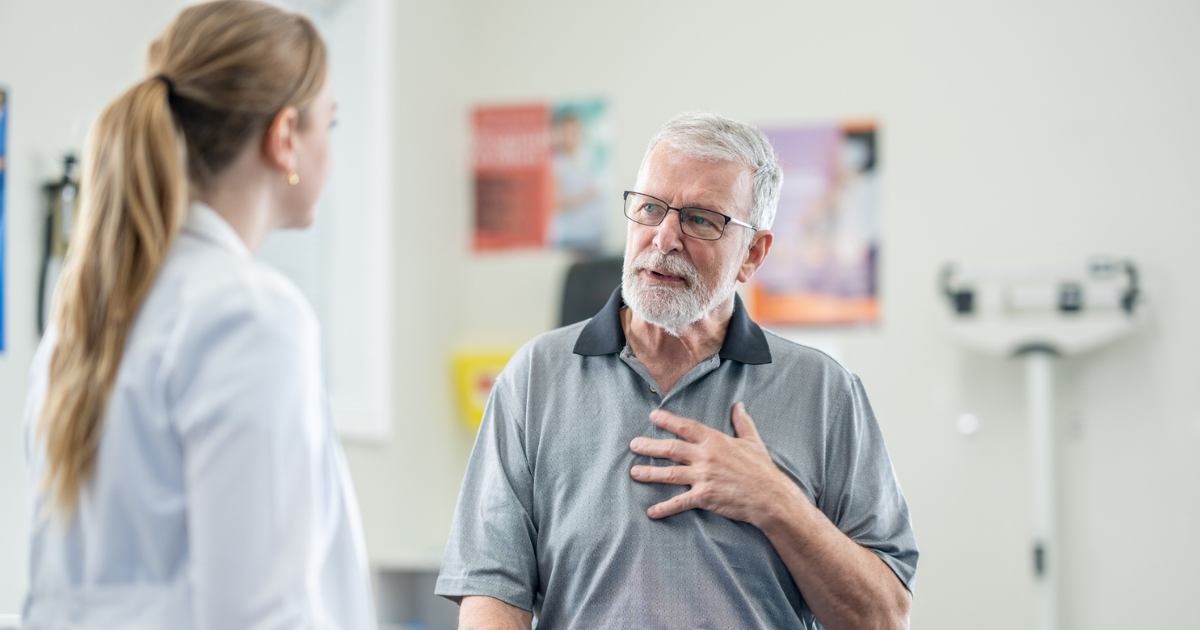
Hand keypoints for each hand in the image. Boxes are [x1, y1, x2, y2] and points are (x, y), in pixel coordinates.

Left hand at [629, 402, 794, 525]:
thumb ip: (742, 422)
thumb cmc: (762, 469)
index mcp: (715, 441)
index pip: (686, 427)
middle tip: (633, 445)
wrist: (770, 496)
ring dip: (650, 473)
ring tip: (634, 472)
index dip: (668, 420)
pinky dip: (664, 508)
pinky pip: (679, 502)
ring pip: (670, 473)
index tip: (652, 416)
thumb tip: (739, 405)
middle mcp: (705, 457)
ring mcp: (703, 477)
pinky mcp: (704, 497)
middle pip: (671, 449)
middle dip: (650, 446)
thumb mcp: (752, 441)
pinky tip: (651, 511)